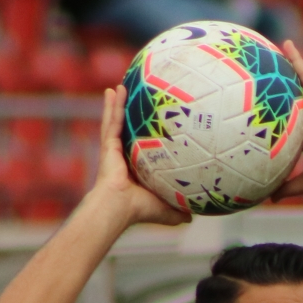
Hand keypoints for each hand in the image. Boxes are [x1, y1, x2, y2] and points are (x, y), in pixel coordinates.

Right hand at [90, 85, 191, 227]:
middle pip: (127, 131)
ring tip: (122, 87)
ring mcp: (113, 150)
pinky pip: (112, 120)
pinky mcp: (108, 145)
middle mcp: (123, 158)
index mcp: (135, 170)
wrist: (118, 208)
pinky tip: (115, 90)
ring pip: (117, 121)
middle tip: (134, 98)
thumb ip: (179, 210)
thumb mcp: (165, 208)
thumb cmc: (139, 210)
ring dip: (119, 104)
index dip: (144, 137)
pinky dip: (113, 105)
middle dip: (129, 115)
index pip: (140, 149)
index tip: (151, 125)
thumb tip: (193, 216)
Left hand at [269, 40, 302, 200]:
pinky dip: (295, 57)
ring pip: (294, 81)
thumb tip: (270, 199)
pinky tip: (285, 43)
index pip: (288, 122)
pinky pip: (302, 70)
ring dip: (285, 66)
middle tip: (262, 76)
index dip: (278, 118)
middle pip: (289, 97)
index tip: (264, 114)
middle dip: (278, 87)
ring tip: (270, 52)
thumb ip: (289, 187)